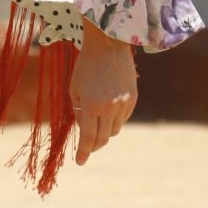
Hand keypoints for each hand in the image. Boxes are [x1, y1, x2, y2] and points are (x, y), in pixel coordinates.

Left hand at [70, 27, 136, 165]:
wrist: (108, 45)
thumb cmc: (86, 66)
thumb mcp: (74, 89)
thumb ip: (78, 113)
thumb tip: (85, 132)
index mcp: (91, 105)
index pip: (88, 138)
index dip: (83, 153)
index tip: (79, 162)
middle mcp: (109, 107)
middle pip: (103, 138)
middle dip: (93, 146)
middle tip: (87, 147)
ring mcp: (123, 103)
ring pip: (114, 130)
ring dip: (104, 131)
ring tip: (97, 121)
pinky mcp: (133, 99)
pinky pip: (123, 118)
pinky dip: (114, 119)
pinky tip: (108, 109)